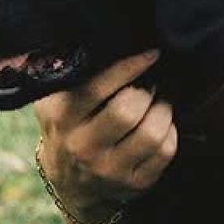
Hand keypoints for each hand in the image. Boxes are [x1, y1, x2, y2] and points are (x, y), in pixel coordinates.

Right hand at [33, 50, 176, 214]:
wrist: (69, 181)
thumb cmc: (67, 125)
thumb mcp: (53, 100)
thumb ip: (68, 72)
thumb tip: (99, 39)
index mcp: (61, 118)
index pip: (97, 88)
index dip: (130, 67)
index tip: (151, 54)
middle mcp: (83, 147)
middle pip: (128, 111)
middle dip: (147, 91)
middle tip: (152, 84)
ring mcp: (109, 170)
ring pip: (152, 133)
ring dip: (163, 110)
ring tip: (160, 102)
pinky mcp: (133, 184)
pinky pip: (165, 152)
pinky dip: (170, 132)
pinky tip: (162, 125)